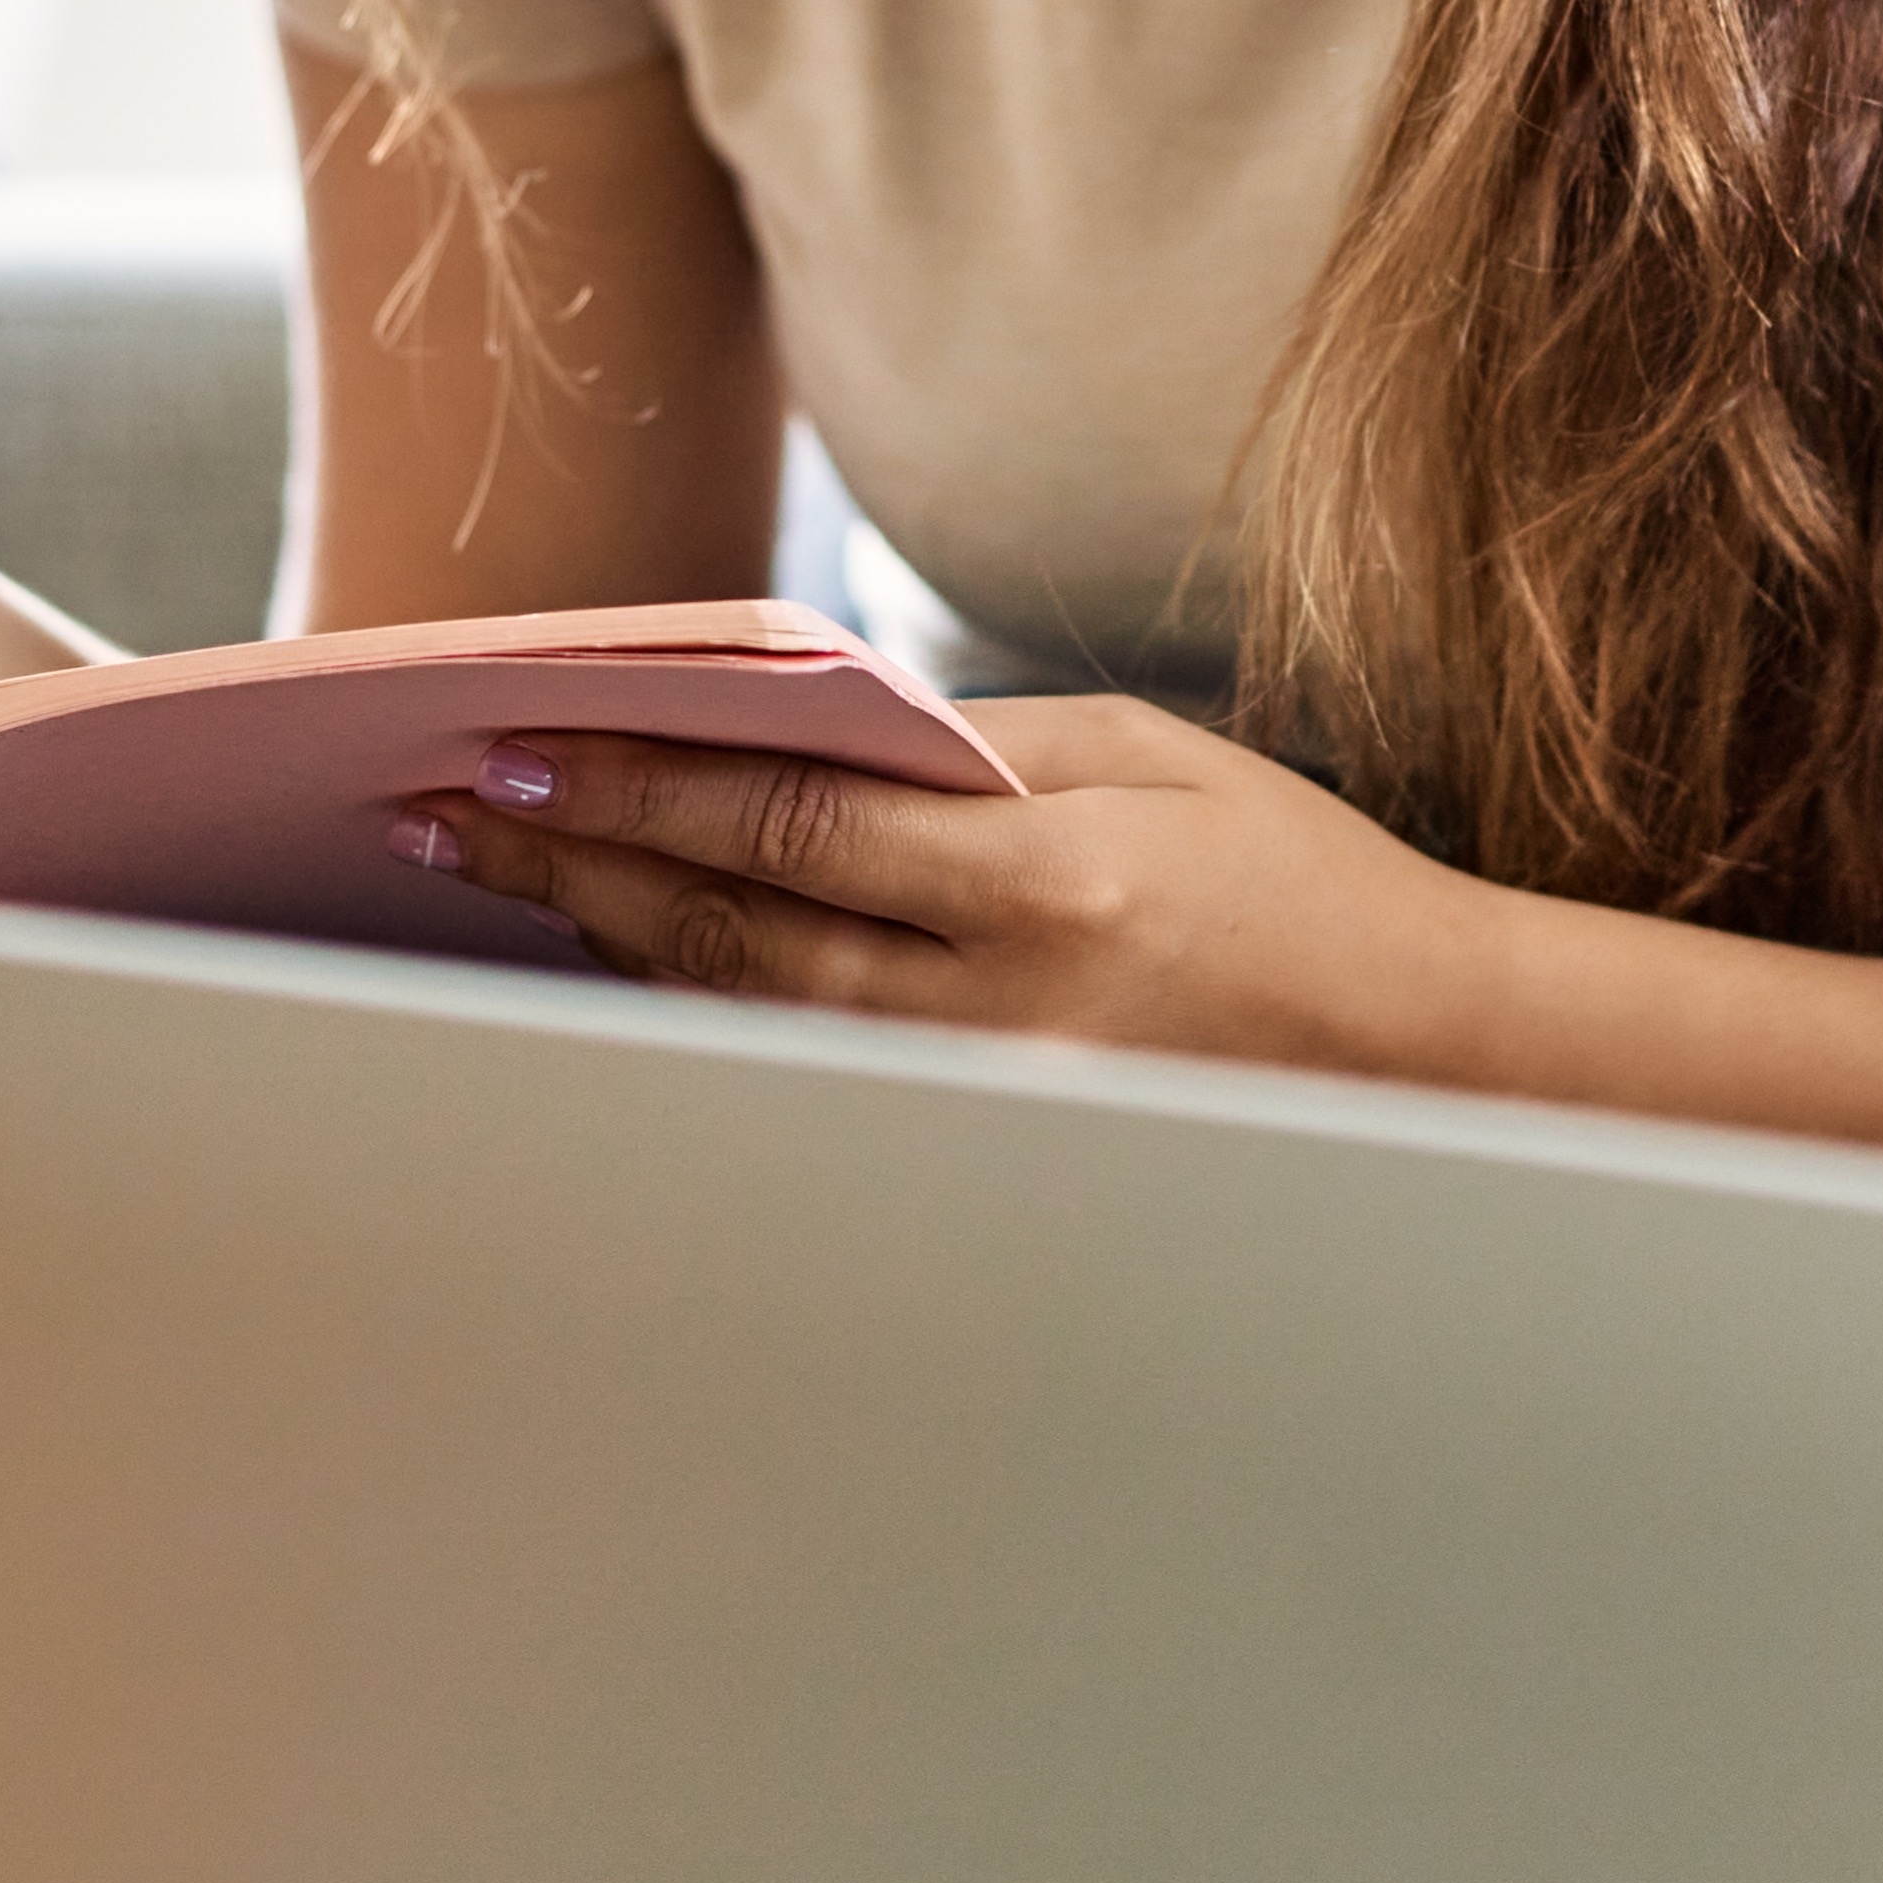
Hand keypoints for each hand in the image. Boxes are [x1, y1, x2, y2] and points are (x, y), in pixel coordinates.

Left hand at [407, 695, 1514, 1080]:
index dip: (641, 786)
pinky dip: (709, 1024)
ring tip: (508, 882)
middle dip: (583, 866)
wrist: (1428, 1058)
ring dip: (620, 947)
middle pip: (739, 934)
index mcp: (1054, 878)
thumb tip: (804, 726)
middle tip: (454, 816)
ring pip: (754, 1024)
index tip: (522, 749)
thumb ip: (978, 746)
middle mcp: (1011, 1006)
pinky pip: (816, 1080)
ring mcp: (995, 1103)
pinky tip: (632, 976)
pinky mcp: (997, 1156)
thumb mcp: (1160, 757)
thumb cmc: (1300, 883)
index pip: (793, 821)